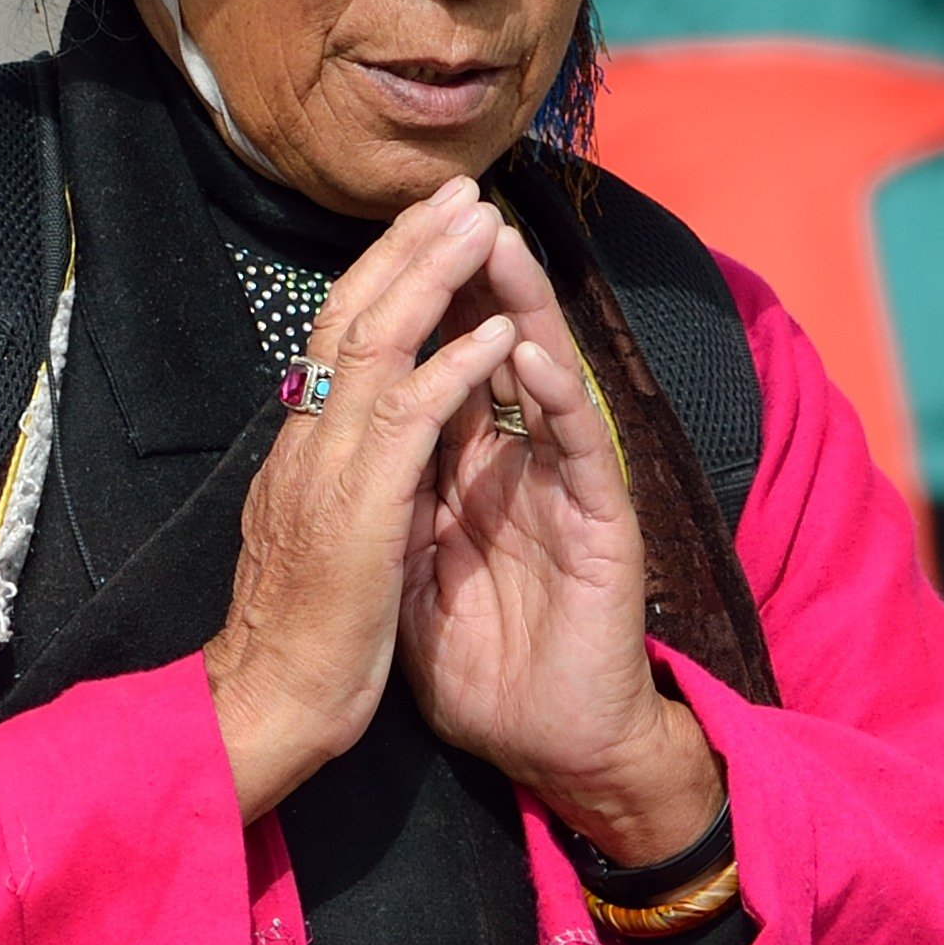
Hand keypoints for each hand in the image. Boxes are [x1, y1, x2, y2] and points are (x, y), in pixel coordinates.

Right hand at [202, 178, 533, 821]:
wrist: (267, 705)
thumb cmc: (297, 640)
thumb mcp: (314, 539)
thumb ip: (333, 483)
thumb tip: (349, 444)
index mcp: (299, 450)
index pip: (336, 339)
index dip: (382, 277)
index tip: (424, 230)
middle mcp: (306, 443)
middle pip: (351, 316)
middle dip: (408, 248)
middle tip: (458, 192)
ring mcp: (328, 470)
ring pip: (377, 345)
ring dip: (434, 278)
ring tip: (483, 225)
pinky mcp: (361, 509)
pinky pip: (410, 419)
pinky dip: (453, 367)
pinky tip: (492, 330)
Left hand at [399, 222, 730, 862]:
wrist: (540, 740)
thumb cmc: (476, 663)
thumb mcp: (403, 569)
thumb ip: (387, 498)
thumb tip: (341, 442)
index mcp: (469, 471)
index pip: (443, 366)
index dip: (422, 305)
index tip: (392, 237)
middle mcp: (520, 465)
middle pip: (495, 351)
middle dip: (475, 278)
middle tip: (455, 203)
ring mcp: (564, 491)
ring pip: (546, 381)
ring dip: (524, 313)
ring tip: (501, 247)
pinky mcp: (602, 529)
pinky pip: (579, 454)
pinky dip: (558, 402)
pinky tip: (535, 356)